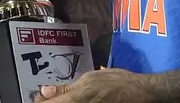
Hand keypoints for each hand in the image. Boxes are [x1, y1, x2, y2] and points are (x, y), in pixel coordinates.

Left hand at [34, 68, 154, 102]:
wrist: (140, 92)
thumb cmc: (116, 82)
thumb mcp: (90, 78)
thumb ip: (66, 88)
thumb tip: (43, 91)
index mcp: (75, 100)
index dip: (40, 102)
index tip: (39, 98)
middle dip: (50, 102)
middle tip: (49, 97)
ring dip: (60, 101)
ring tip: (65, 97)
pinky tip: (78, 99)